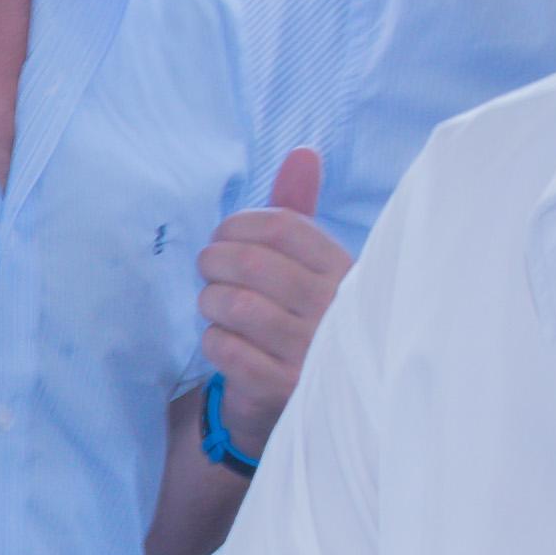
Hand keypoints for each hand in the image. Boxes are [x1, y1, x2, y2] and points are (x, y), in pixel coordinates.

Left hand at [198, 148, 348, 442]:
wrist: (308, 401)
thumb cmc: (301, 319)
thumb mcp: (307, 266)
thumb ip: (299, 212)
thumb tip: (302, 153)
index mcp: (346, 272)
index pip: (285, 227)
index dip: (240, 225)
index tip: (222, 234)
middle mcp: (337, 310)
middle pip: (254, 264)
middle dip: (216, 261)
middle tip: (208, 268)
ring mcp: (313, 352)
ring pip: (235, 305)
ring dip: (210, 300)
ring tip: (213, 303)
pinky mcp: (284, 388)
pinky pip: (225, 348)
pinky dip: (212, 339)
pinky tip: (221, 338)